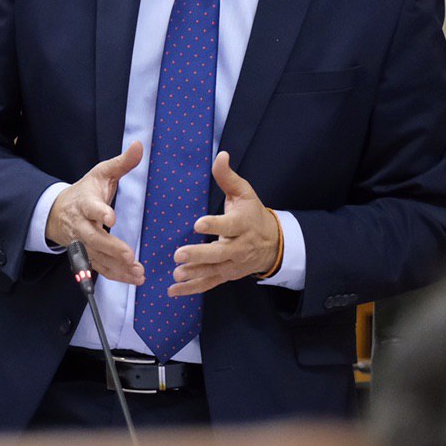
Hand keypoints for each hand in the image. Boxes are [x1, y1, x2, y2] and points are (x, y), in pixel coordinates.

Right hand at [45, 142, 145, 284]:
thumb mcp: (101, 173)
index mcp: (85, 202)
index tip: (111, 217)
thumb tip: (138, 145)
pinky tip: (133, 278)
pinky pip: (99, 268)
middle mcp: (81, 225)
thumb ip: (121, 163)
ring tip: (137, 272)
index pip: (90, 207)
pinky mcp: (86, 255)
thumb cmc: (85, 191)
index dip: (99, 212)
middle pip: (92, 238)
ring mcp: (82, 243)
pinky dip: (115, 275)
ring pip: (97, 257)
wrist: (57, 212)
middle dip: (110, 248)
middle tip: (129, 255)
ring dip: (117, 267)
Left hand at [169, 151, 280, 296]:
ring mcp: (233, 264)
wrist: (272, 243)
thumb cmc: (252, 213)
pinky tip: (173, 290)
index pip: (228, 226)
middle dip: (200, 255)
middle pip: (219, 253)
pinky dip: (192, 288)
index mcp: (242, 224)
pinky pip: (209, 283)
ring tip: (176, 274)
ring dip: (194, 274)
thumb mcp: (244, 192)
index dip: (214, 225)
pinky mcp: (227, 275)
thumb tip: (220, 155)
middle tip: (179, 254)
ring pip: (213, 271)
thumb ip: (228, 176)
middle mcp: (239, 247)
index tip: (198, 224)